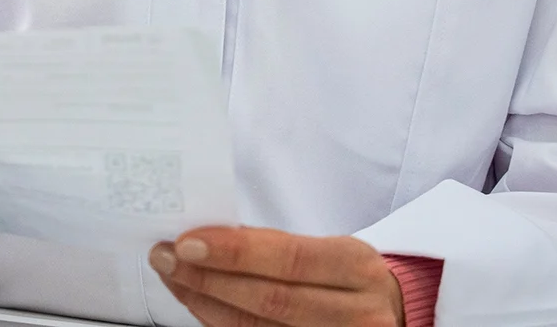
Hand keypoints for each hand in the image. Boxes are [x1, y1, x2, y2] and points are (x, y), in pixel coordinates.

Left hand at [149, 227, 406, 326]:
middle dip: (208, 277)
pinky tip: (199, 304)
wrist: (392, 313)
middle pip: (270, 298)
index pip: (288, 258)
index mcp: (357, 265)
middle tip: (165, 258)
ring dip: (206, 302)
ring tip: (172, 278)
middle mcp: (358, 311)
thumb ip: (276, 247)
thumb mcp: (329, 250)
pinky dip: (223, 322)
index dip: (233, 252)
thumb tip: (206, 238)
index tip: (186, 241)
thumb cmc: (347, 275)